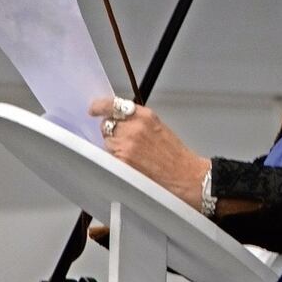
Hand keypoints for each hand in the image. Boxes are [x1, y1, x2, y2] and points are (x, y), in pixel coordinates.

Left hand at [89, 97, 209, 211]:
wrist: (186, 177)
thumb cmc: (176, 157)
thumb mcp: (159, 128)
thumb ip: (139, 122)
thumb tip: (120, 122)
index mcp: (145, 116)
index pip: (113, 105)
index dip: (100, 107)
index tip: (95, 109)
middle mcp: (134, 128)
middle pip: (106, 125)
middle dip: (112, 132)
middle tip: (125, 143)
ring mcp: (126, 146)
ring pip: (107, 143)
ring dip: (114, 148)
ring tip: (132, 157)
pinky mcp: (122, 162)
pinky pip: (109, 158)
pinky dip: (115, 162)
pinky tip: (131, 166)